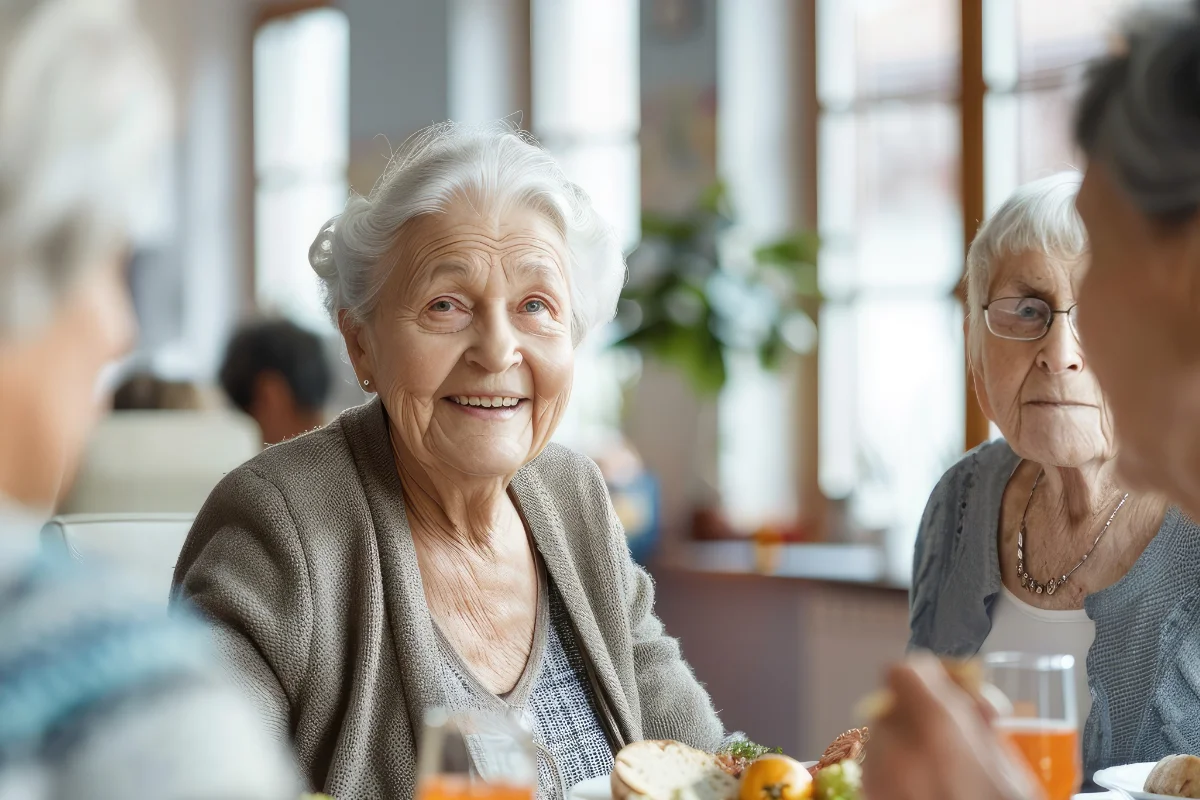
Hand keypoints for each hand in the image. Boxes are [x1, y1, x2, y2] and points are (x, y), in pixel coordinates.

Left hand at [863, 653, 1043, 799]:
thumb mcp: (1008, 768)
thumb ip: (981, 724)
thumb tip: (970, 698)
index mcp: (935, 728)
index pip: (903, 673)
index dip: (926, 679)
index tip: (943, 692)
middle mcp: (896, 748)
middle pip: (891, 709)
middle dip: (916, 719)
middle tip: (949, 743)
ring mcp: (877, 779)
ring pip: (880, 742)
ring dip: (904, 749)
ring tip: (940, 778)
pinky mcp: (872, 799)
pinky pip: (876, 775)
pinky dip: (895, 778)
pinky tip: (924, 794)